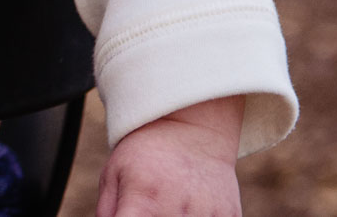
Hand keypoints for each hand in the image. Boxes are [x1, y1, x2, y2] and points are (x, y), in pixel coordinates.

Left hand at [97, 96, 244, 216]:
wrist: (193, 128)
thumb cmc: (145, 153)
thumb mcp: (114, 172)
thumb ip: (107, 210)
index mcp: (142, 198)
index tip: (127, 215)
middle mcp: (176, 209)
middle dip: (150, 216)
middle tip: (149, 205)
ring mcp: (206, 215)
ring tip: (168, 205)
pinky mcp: (229, 216)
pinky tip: (190, 208)